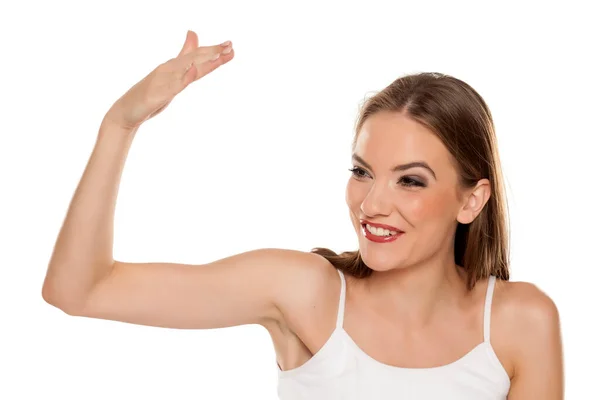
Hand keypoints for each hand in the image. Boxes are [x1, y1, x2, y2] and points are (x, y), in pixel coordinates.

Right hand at [103, 30, 233, 131]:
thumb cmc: (149, 94)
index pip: (197, 58)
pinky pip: (174, 85)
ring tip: (218, 52)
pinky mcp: (159, 93)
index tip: (231, 46)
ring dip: (202, 59)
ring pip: (185, 67)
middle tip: (230, 45)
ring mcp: (164, 81)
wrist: (126, 111)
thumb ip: (180, 62)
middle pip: (194, 58)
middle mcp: (169, 70)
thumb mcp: (169, 79)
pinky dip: (184, 76)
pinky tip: (193, 69)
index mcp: (173, 68)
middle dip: (213, 52)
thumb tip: (188, 43)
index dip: (214, 53)